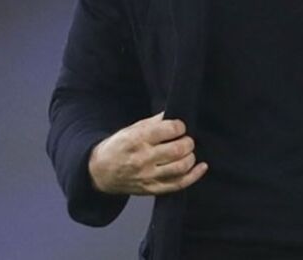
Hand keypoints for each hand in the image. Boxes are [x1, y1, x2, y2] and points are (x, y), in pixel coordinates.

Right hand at [88, 112, 207, 195]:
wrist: (100, 171)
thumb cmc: (119, 146)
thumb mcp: (132, 128)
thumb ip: (155, 122)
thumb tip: (175, 114)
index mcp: (137, 139)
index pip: (169, 130)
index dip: (180, 126)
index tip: (180, 127)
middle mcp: (143, 159)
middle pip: (178, 150)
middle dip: (188, 142)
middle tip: (186, 140)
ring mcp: (148, 176)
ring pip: (180, 167)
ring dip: (190, 157)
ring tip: (187, 152)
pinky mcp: (152, 189)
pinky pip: (179, 184)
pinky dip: (194, 175)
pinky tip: (201, 167)